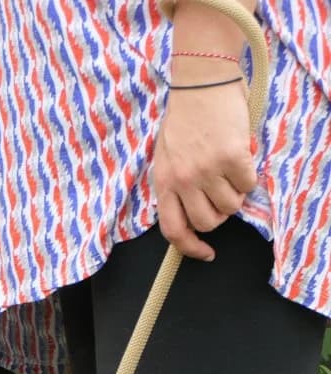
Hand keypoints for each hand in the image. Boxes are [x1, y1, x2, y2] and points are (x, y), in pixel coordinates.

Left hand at [151, 57, 257, 260]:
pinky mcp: (232, 158)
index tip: (206, 253)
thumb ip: (176, 184)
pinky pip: (248, 184)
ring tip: (228, 169)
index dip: (190, 248)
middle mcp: (182, 181)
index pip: (172, 229)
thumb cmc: (183, 119)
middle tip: (220, 194)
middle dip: (218, 214)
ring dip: (235, 192)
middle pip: (207, 222)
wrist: (200, 84)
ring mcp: (207, 171)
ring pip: (231, 206)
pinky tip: (240, 157)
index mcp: (162, 181)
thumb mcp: (166, 156)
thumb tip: (194, 211)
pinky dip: (249, 174)